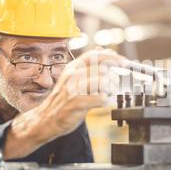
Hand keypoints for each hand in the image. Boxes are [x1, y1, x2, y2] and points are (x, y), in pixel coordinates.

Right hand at [4, 48, 124, 158]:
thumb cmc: (63, 99)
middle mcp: (74, 75)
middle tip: (114, 84)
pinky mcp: (77, 103)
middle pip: (103, 68)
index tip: (124, 62)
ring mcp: (75, 89)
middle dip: (114, 76)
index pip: (96, 55)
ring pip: (104, 82)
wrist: (46, 119)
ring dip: (110, 89)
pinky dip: (106, 101)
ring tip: (106, 94)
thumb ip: (87, 65)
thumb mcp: (73, 77)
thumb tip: (102, 49)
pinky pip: (101, 98)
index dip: (113, 57)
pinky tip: (102, 103)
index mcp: (74, 67)